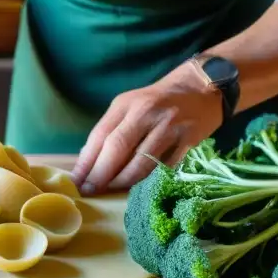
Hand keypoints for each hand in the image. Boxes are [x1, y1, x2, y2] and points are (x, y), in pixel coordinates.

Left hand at [71, 64, 222, 194]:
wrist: (200, 88)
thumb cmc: (158, 101)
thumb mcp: (130, 106)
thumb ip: (112, 129)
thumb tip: (90, 163)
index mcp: (126, 104)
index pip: (101, 135)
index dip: (87, 161)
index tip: (76, 180)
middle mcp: (146, 113)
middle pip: (118, 147)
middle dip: (101, 174)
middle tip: (90, 190)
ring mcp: (168, 126)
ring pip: (141, 161)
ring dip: (123, 180)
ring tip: (112, 190)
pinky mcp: (188, 140)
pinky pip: (164, 166)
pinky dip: (149, 179)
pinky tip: (138, 186)